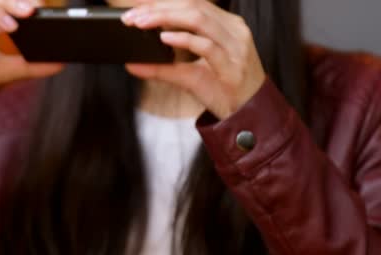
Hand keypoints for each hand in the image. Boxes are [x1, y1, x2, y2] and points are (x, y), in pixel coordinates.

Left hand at [122, 0, 265, 119]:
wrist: (249, 117)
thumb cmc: (223, 91)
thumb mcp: (189, 76)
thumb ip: (162, 68)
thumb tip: (132, 64)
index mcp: (225, 25)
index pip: (191, 3)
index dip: (161, 3)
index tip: (134, 10)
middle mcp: (233, 30)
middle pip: (192, 5)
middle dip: (158, 8)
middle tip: (131, 17)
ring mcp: (235, 47)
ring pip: (198, 19)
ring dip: (165, 18)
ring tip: (141, 24)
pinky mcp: (232, 66)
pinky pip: (207, 46)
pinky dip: (183, 39)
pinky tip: (164, 38)